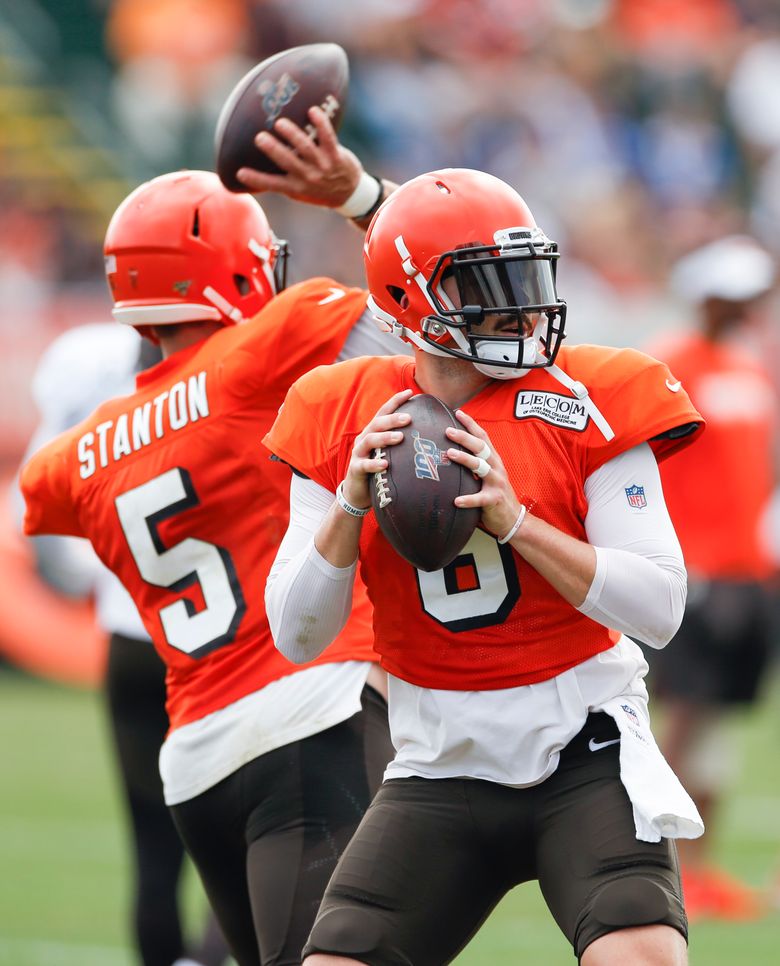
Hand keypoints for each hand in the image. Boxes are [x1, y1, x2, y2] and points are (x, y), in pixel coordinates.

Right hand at [236, 105, 362, 207]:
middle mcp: (308, 178)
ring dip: (293, 135)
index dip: (256, 179)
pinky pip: (328, 137)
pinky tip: (313, 110)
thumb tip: (255, 168)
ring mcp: (323, 166)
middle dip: (273, 150)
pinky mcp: (336, 155)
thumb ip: (282, 180)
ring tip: (280, 124)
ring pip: (306, 148)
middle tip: (259, 138)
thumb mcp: (299, 192)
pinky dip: (320, 123)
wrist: (349, 194)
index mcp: (296, 187)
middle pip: (288, 163)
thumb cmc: (318, 189)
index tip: (240, 172)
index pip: (273, 184)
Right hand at [341, 389, 413, 509]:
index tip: (410, 393)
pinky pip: (364, 465)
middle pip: (377, 423)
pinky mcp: (356, 468)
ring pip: (370, 440)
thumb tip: (429, 436)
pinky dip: (374, 464)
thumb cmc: (379, 470)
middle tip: (408, 418)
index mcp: (373, 432)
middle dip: (392, 419)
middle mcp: (364, 438)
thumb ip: (401, 443)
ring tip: (400, 437)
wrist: (358, 491)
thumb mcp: (389, 453)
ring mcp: (358, 453)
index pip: (383, 412)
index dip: (395, 402)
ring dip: (385, 437)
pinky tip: (385, 464)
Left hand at [445, 409, 522, 539]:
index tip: (457, 412)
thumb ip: (474, 463)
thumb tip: (450, 451)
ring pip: (481, 467)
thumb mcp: (486, 475)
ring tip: (450, 454)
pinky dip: (468, 499)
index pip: (483, 436)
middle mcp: (496, 467)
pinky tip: (456, 501)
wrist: (512, 518)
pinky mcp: (494, 500)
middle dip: (464, 437)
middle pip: (481, 447)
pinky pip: (480, 498)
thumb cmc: (493, 494)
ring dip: (465, 459)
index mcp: (493, 459)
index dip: (471, 424)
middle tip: (447, 431)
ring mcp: (497, 483)